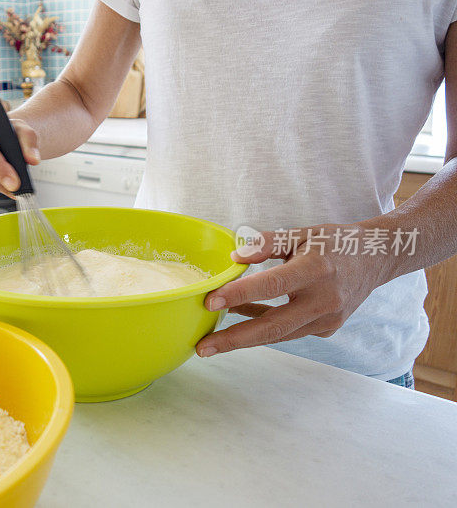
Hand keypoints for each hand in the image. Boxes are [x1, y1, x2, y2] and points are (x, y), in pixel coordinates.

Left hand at [195, 224, 392, 356]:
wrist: (378, 258)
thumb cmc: (335, 242)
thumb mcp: (302, 232)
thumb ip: (268, 243)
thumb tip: (235, 257)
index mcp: (317, 269)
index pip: (272, 285)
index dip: (240, 294)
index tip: (210, 300)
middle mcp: (324, 300)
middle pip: (273, 326)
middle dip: (234, 339)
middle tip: (202, 348)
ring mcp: (327, 319)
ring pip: (278, 333)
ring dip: (244, 335)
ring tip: (211, 338)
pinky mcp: (326, 328)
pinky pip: (287, 330)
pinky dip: (262, 325)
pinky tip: (240, 317)